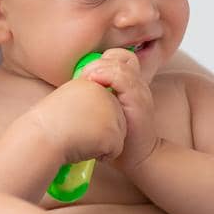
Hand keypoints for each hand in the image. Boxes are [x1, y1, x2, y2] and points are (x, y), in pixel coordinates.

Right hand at [28, 76, 126, 165]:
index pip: (105, 108)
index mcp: (91, 85)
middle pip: (115, 121)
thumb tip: (93, 114)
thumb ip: (83, 102)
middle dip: (99, 133)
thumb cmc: (47, 126)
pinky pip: (116, 150)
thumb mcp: (65, 102)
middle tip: (76, 133)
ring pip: (117, 136)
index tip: (71, 123)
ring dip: (100, 145)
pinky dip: (102, 156)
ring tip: (79, 140)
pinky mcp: (113, 132)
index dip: (90, 122)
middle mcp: (105, 95)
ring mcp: (111, 113)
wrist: (41, 137)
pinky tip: (84, 149)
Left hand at [79, 48, 158, 172]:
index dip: (101, 61)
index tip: (85, 75)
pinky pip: (125, 80)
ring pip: (121, 65)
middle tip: (83, 76)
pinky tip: (94, 82)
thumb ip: (98, 97)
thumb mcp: (108, 111)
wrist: (140, 157)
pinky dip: (107, 76)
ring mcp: (140, 92)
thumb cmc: (120, 137)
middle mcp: (138, 84)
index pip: (118, 58)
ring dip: (100, 67)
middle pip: (121, 56)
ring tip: (86, 78)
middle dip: (98, 62)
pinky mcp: (138, 102)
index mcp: (131, 84)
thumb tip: (72, 88)